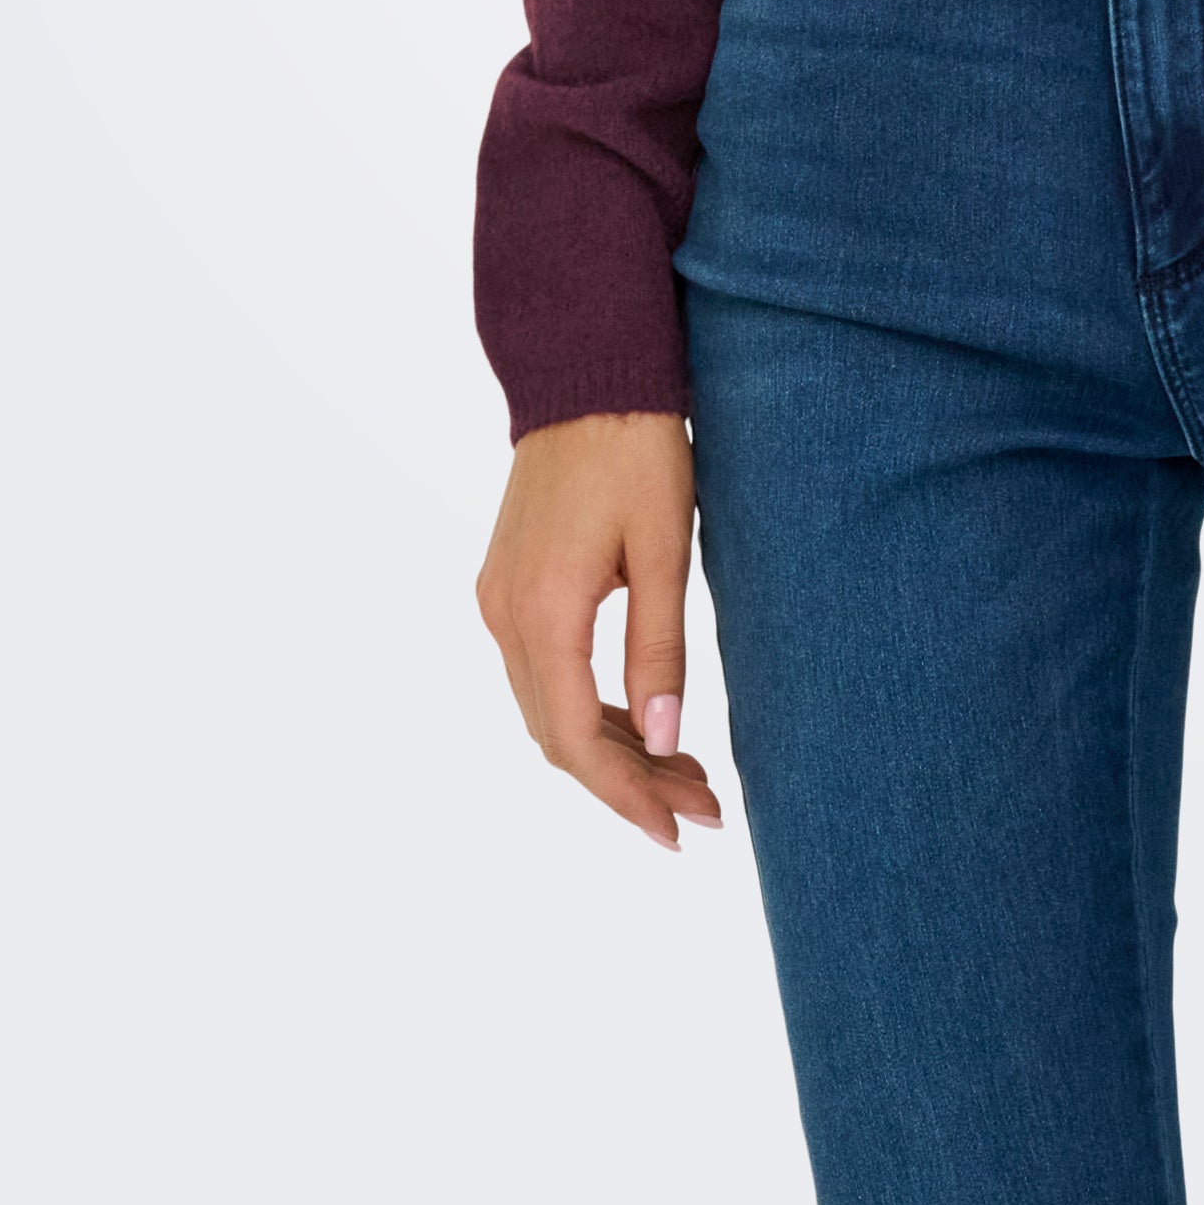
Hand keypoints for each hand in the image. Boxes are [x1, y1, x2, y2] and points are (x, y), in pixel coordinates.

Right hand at [476, 409, 718, 846]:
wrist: (586, 371)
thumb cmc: (636, 449)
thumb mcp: (666, 548)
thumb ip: (660, 650)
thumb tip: (668, 743)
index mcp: (544, 613)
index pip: (578, 741)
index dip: (626, 797)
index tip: (678, 833)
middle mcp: (506, 616)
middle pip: (560, 735)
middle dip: (630, 781)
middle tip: (703, 808)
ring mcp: (500, 600)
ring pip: (549, 708)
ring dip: (613, 748)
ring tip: (687, 774)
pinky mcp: (509, 583)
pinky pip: (543, 671)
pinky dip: (590, 706)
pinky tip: (643, 719)